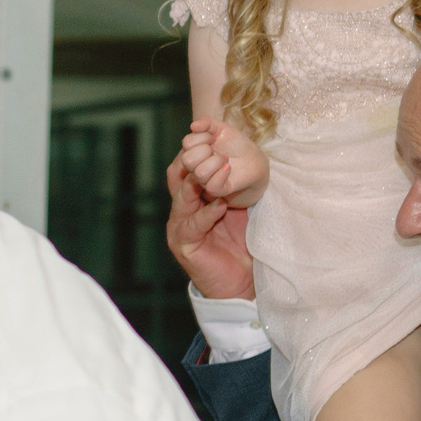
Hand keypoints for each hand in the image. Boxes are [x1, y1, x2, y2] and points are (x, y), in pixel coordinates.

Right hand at [164, 152, 255, 300]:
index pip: (186, 170)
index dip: (196, 153)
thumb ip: (233, 189)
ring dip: (200, 183)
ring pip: (181, 198)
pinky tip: (220, 205)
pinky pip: (192, 224)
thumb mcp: (239, 209)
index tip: (213, 137)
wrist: (241, 283)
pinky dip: (206, 213)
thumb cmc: (243, 246)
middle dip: (193, 161)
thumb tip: (242, 159)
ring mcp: (179, 229)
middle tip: (210, 148)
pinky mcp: (184, 246)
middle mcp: (181, 212)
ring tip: (219, 170)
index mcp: (192, 201)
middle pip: (177, 178)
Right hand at [179, 116, 268, 201]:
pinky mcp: (218, 189)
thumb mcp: (223, 129)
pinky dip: (221, 174)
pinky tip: (228, 168)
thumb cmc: (236, 144)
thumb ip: (207, 123)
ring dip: (216, 162)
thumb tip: (193, 125)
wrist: (254, 159)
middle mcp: (196, 166)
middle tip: (218, 150)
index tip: (215, 137)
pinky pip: (212, 186)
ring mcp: (206, 179)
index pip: (187, 143)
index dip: (202, 137)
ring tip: (226, 159)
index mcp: (194, 151)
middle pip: (187, 160)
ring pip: (200, 173)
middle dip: (205, 150)